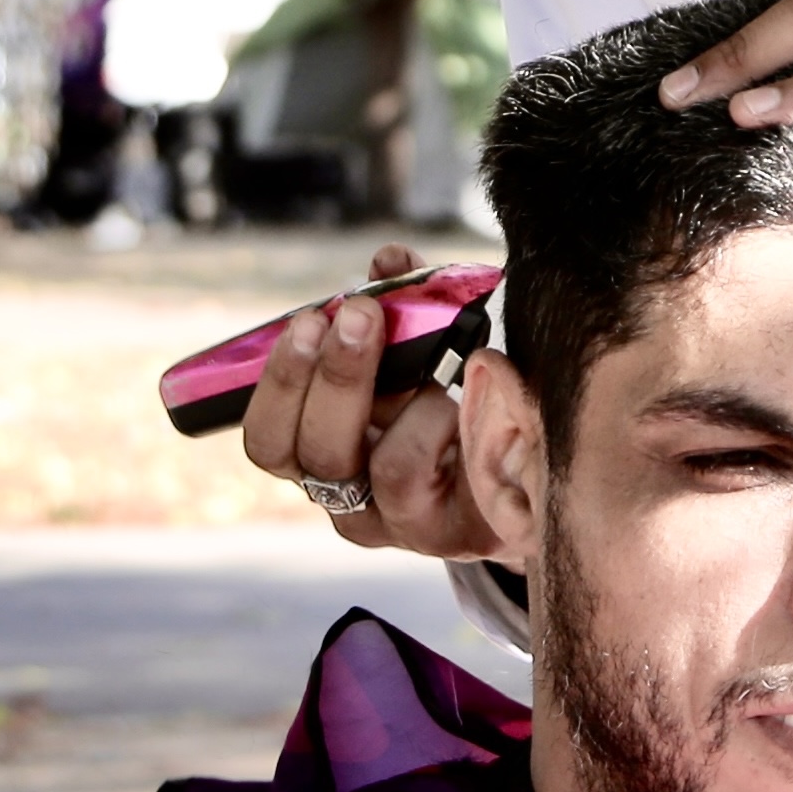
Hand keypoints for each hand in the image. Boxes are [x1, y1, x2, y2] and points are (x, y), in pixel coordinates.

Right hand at [231, 241, 510, 560]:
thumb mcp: (417, 361)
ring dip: (410, 401)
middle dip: (332, 376)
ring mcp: (398, 523)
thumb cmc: (455, 411)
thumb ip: (400, 309)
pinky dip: (449, 420)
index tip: (307, 320)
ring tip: (431, 361)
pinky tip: (473, 391)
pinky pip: (448, 476)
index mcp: (320, 459)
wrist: (524, 476)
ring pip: (377, 469)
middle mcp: (347, 501)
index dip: (277, 383)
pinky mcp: (453, 532)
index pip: (268, 440)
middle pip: (309, 453)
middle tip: (358, 314)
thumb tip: (389, 259)